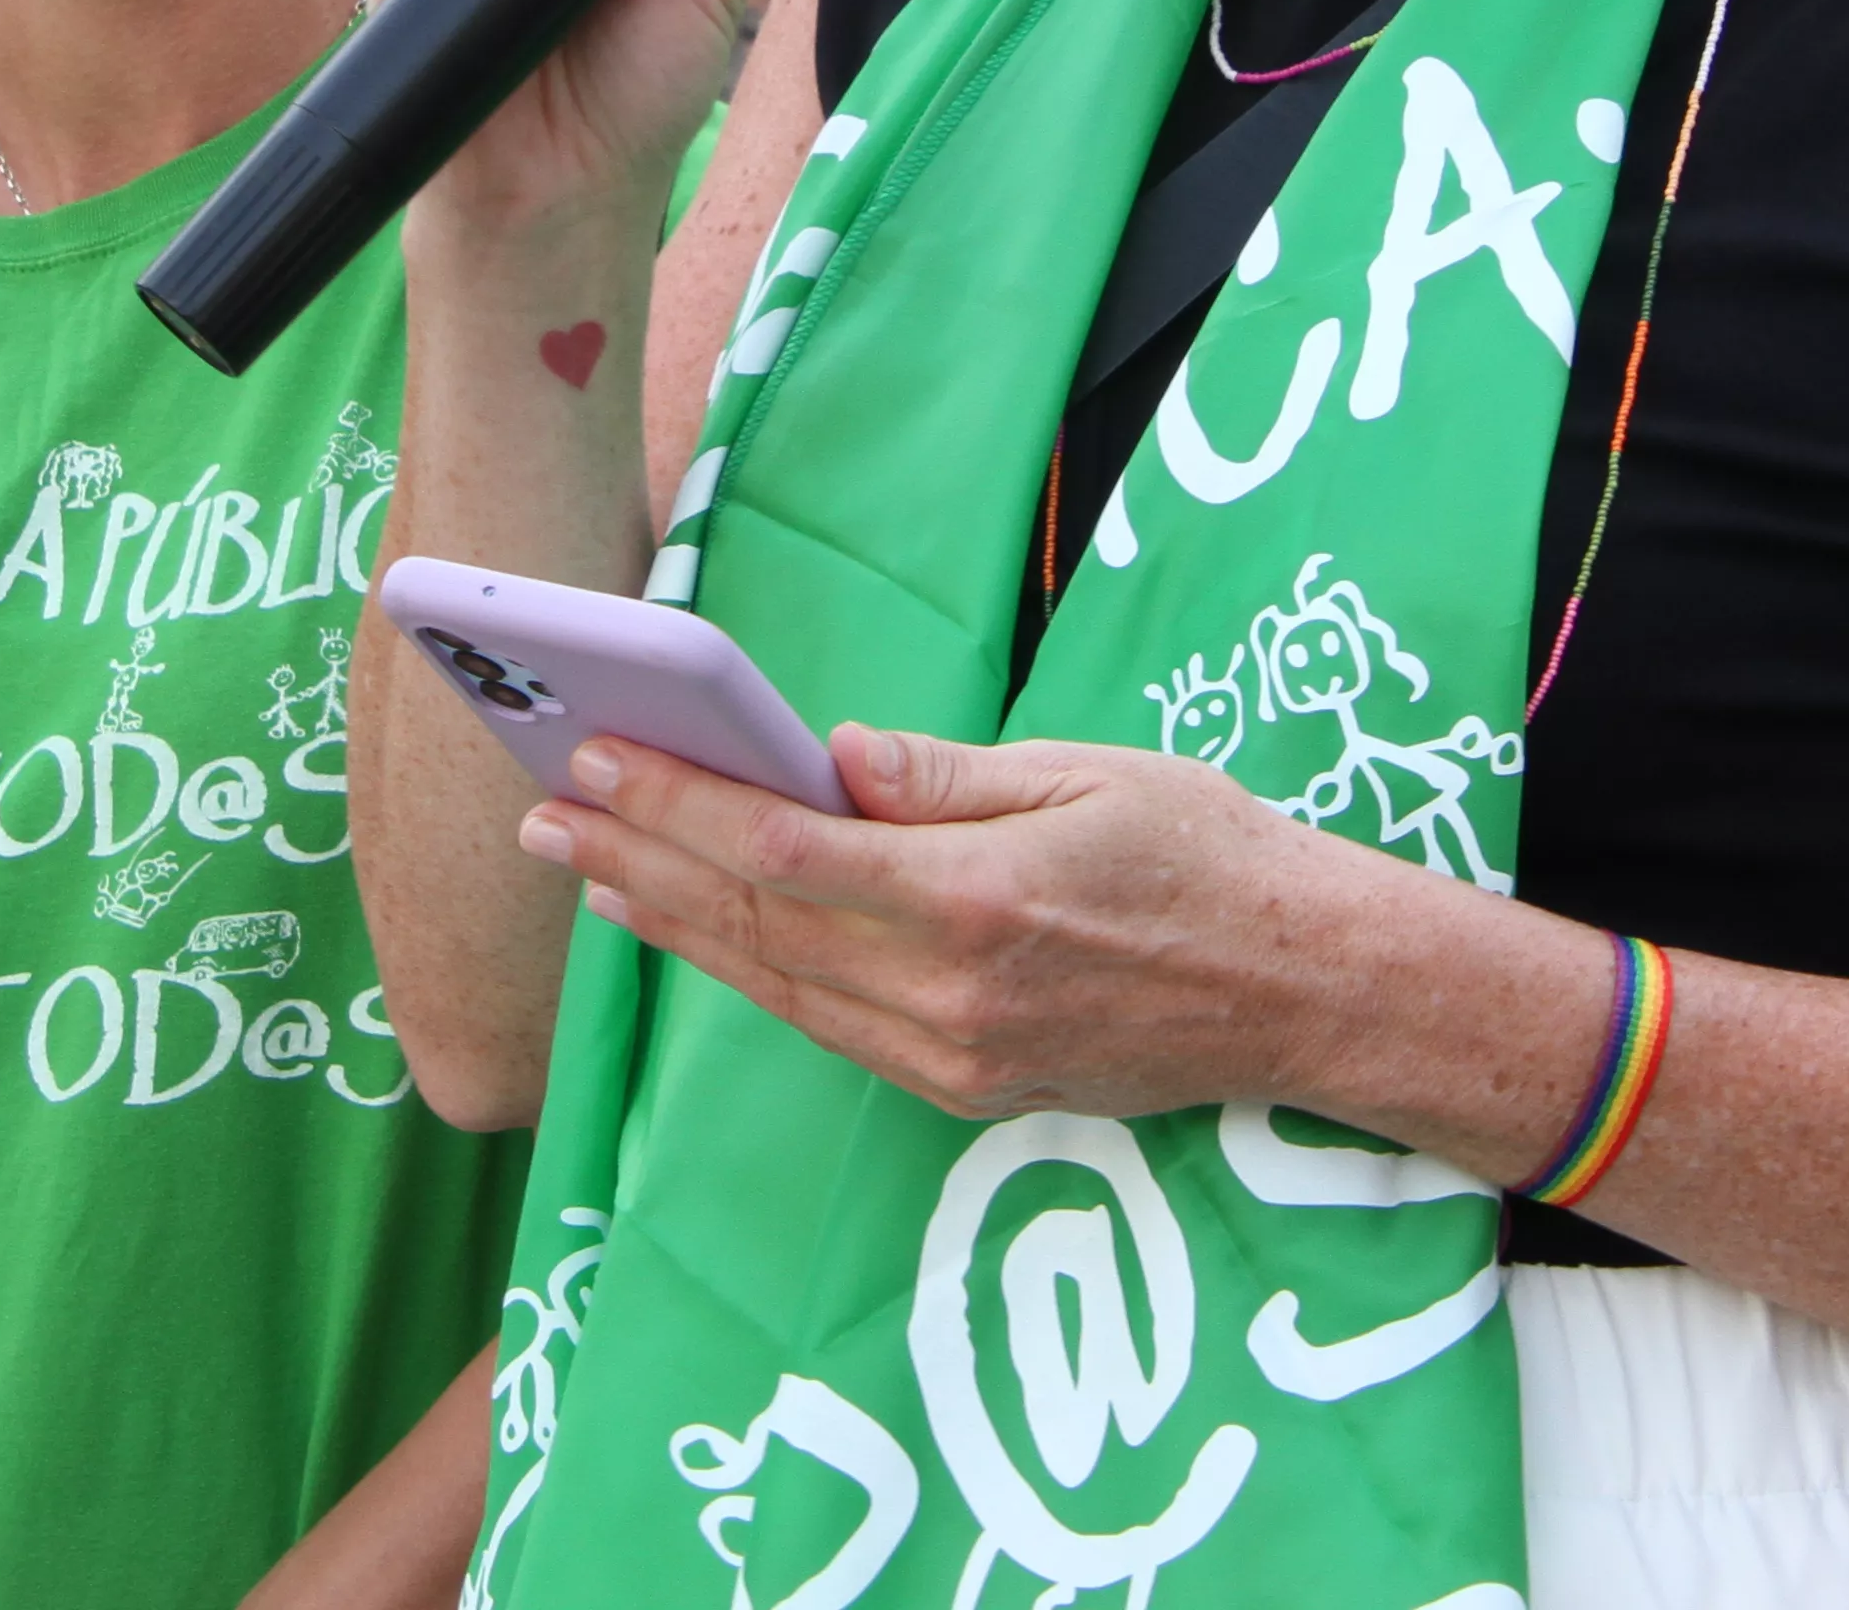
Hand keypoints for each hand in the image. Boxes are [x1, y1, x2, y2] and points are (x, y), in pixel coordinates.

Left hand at [523, 723, 1386, 1122]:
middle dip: (637, 864)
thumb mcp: (1093, 774)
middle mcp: (952, 996)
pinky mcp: (964, 1090)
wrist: (1304, 990)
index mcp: (981, 899)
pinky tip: (697, 932)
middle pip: (755, 925)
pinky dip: (750, 974)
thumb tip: (833, 758)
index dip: (678, 806)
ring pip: (777, 987)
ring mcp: (954, 1058)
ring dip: (671, 925)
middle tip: (544, 812)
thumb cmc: (1210, 856)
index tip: (598, 759)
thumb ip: (951, 777)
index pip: (786, 849)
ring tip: (590, 870)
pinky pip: (828, 1026)